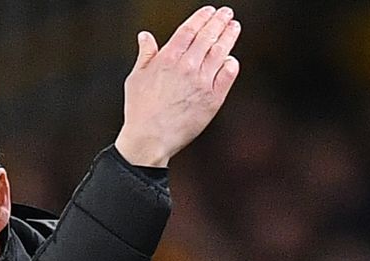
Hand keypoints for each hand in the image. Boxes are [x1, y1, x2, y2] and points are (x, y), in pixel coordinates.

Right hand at [114, 6, 240, 166]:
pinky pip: (228, 74)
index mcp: (167, 59)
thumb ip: (145, 55)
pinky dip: (231, 63)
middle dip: (219, 21)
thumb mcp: (136, 79)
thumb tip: (145, 36)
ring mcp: (202, 82)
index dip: (201, 17)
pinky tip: (230, 59)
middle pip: (208, 36)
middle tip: (226, 13)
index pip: (189, 30)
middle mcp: (187, 67)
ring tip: (234, 27)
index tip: (209, 11)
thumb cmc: (139, 111)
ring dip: (229, 37)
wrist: (150, 138)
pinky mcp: (213, 98)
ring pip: (221, 52)